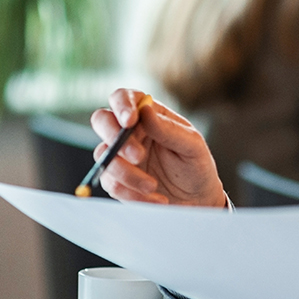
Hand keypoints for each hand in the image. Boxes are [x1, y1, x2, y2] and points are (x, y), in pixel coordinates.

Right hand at [90, 88, 226, 206]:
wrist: (196, 201)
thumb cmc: (196, 166)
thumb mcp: (191, 146)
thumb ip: (168, 129)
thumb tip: (145, 110)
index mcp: (149, 115)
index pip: (125, 97)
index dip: (122, 104)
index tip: (130, 120)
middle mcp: (130, 132)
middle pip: (102, 120)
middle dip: (115, 138)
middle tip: (138, 156)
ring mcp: (120, 156)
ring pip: (104, 156)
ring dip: (128, 174)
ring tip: (152, 186)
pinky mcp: (116, 180)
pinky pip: (111, 184)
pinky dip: (132, 194)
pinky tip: (155, 198)